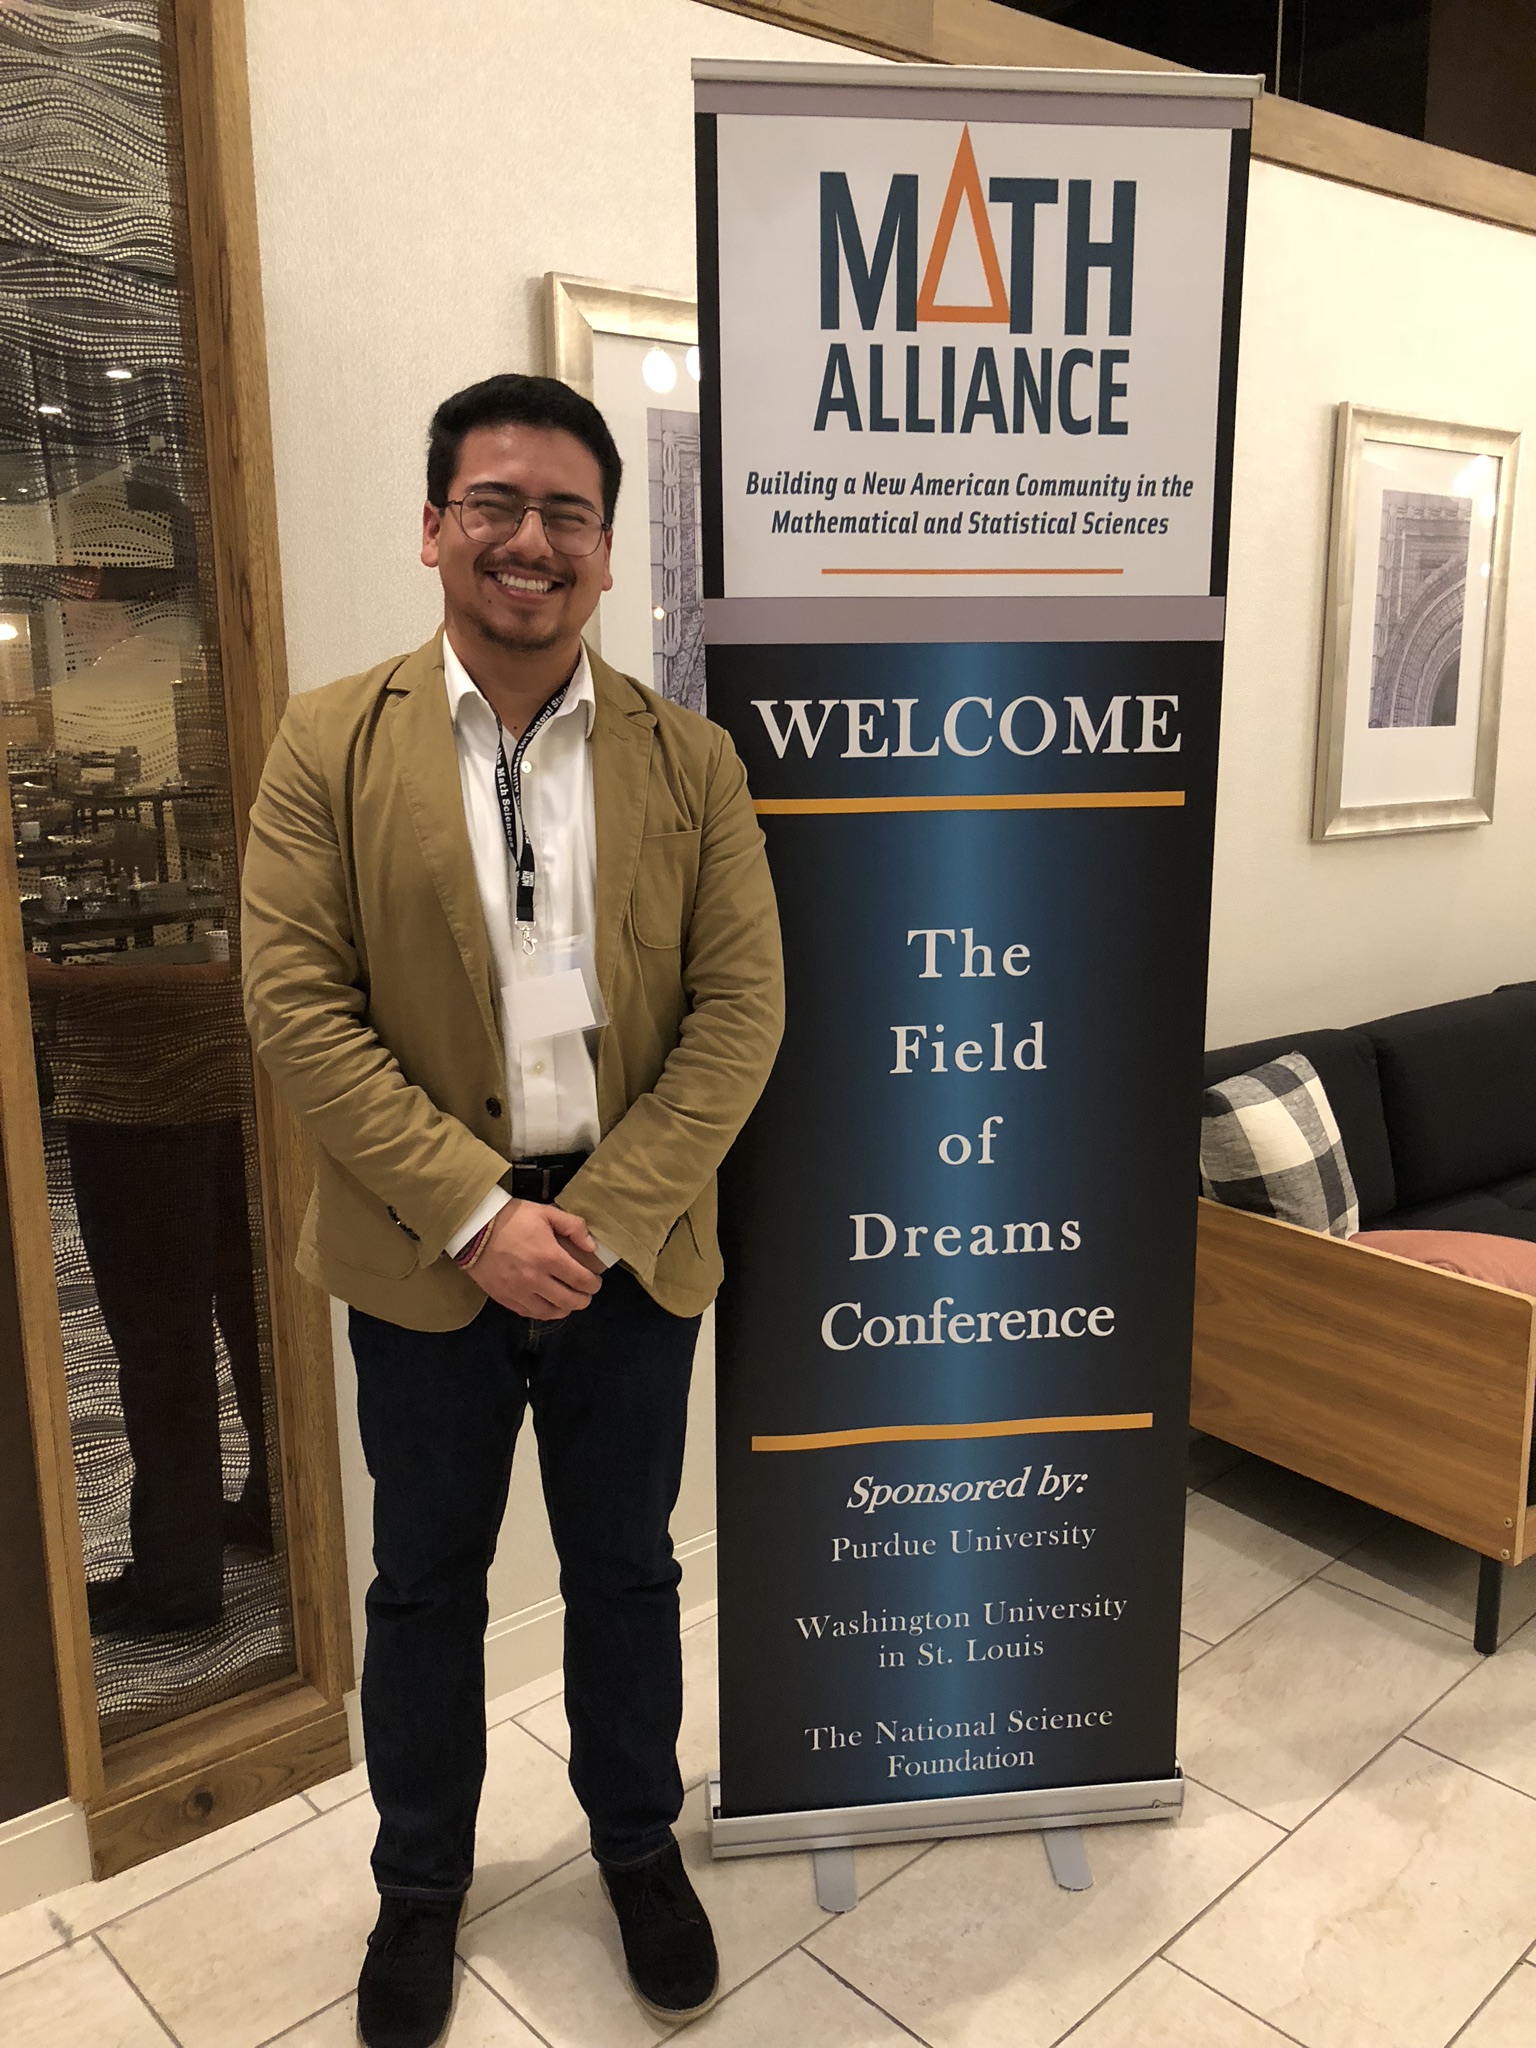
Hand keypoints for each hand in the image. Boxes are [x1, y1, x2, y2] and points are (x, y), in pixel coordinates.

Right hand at [467, 1199, 602, 1318]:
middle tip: (585, 1293)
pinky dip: (543, 1312)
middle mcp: (535, 1279)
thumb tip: (591, 1246)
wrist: (473, 1228)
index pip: (581, 1280)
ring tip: (568, 1301)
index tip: (595, 1281)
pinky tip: (547, 1304)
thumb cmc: (511, 1218)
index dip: (593, 1284)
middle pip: (569, 1301)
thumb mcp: (545, 1212)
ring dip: (564, 1309)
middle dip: (584, 1299)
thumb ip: (573, 1226)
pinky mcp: (504, 1298)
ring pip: (550, 1312)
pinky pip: (529, 1313)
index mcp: (548, 1257)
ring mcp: (518, 1292)